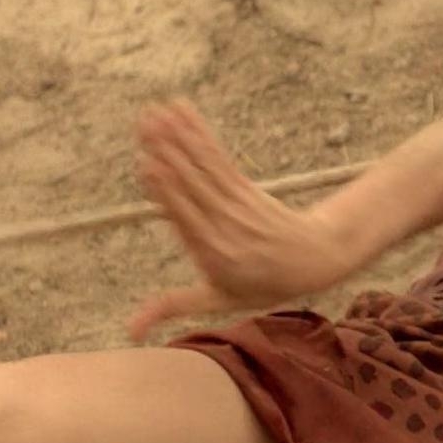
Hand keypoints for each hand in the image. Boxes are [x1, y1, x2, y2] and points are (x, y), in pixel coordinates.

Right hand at [128, 100, 354, 341]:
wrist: (314, 260)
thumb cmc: (260, 286)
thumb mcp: (217, 302)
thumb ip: (172, 307)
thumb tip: (128, 331)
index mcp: (214, 254)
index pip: (186, 218)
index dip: (169, 191)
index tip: (149, 166)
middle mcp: (225, 225)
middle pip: (193, 185)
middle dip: (168, 153)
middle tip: (144, 124)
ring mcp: (237, 203)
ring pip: (204, 166)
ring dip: (179, 136)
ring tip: (157, 111)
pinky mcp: (246, 185)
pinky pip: (219, 157)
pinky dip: (200, 134)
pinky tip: (183, 112)